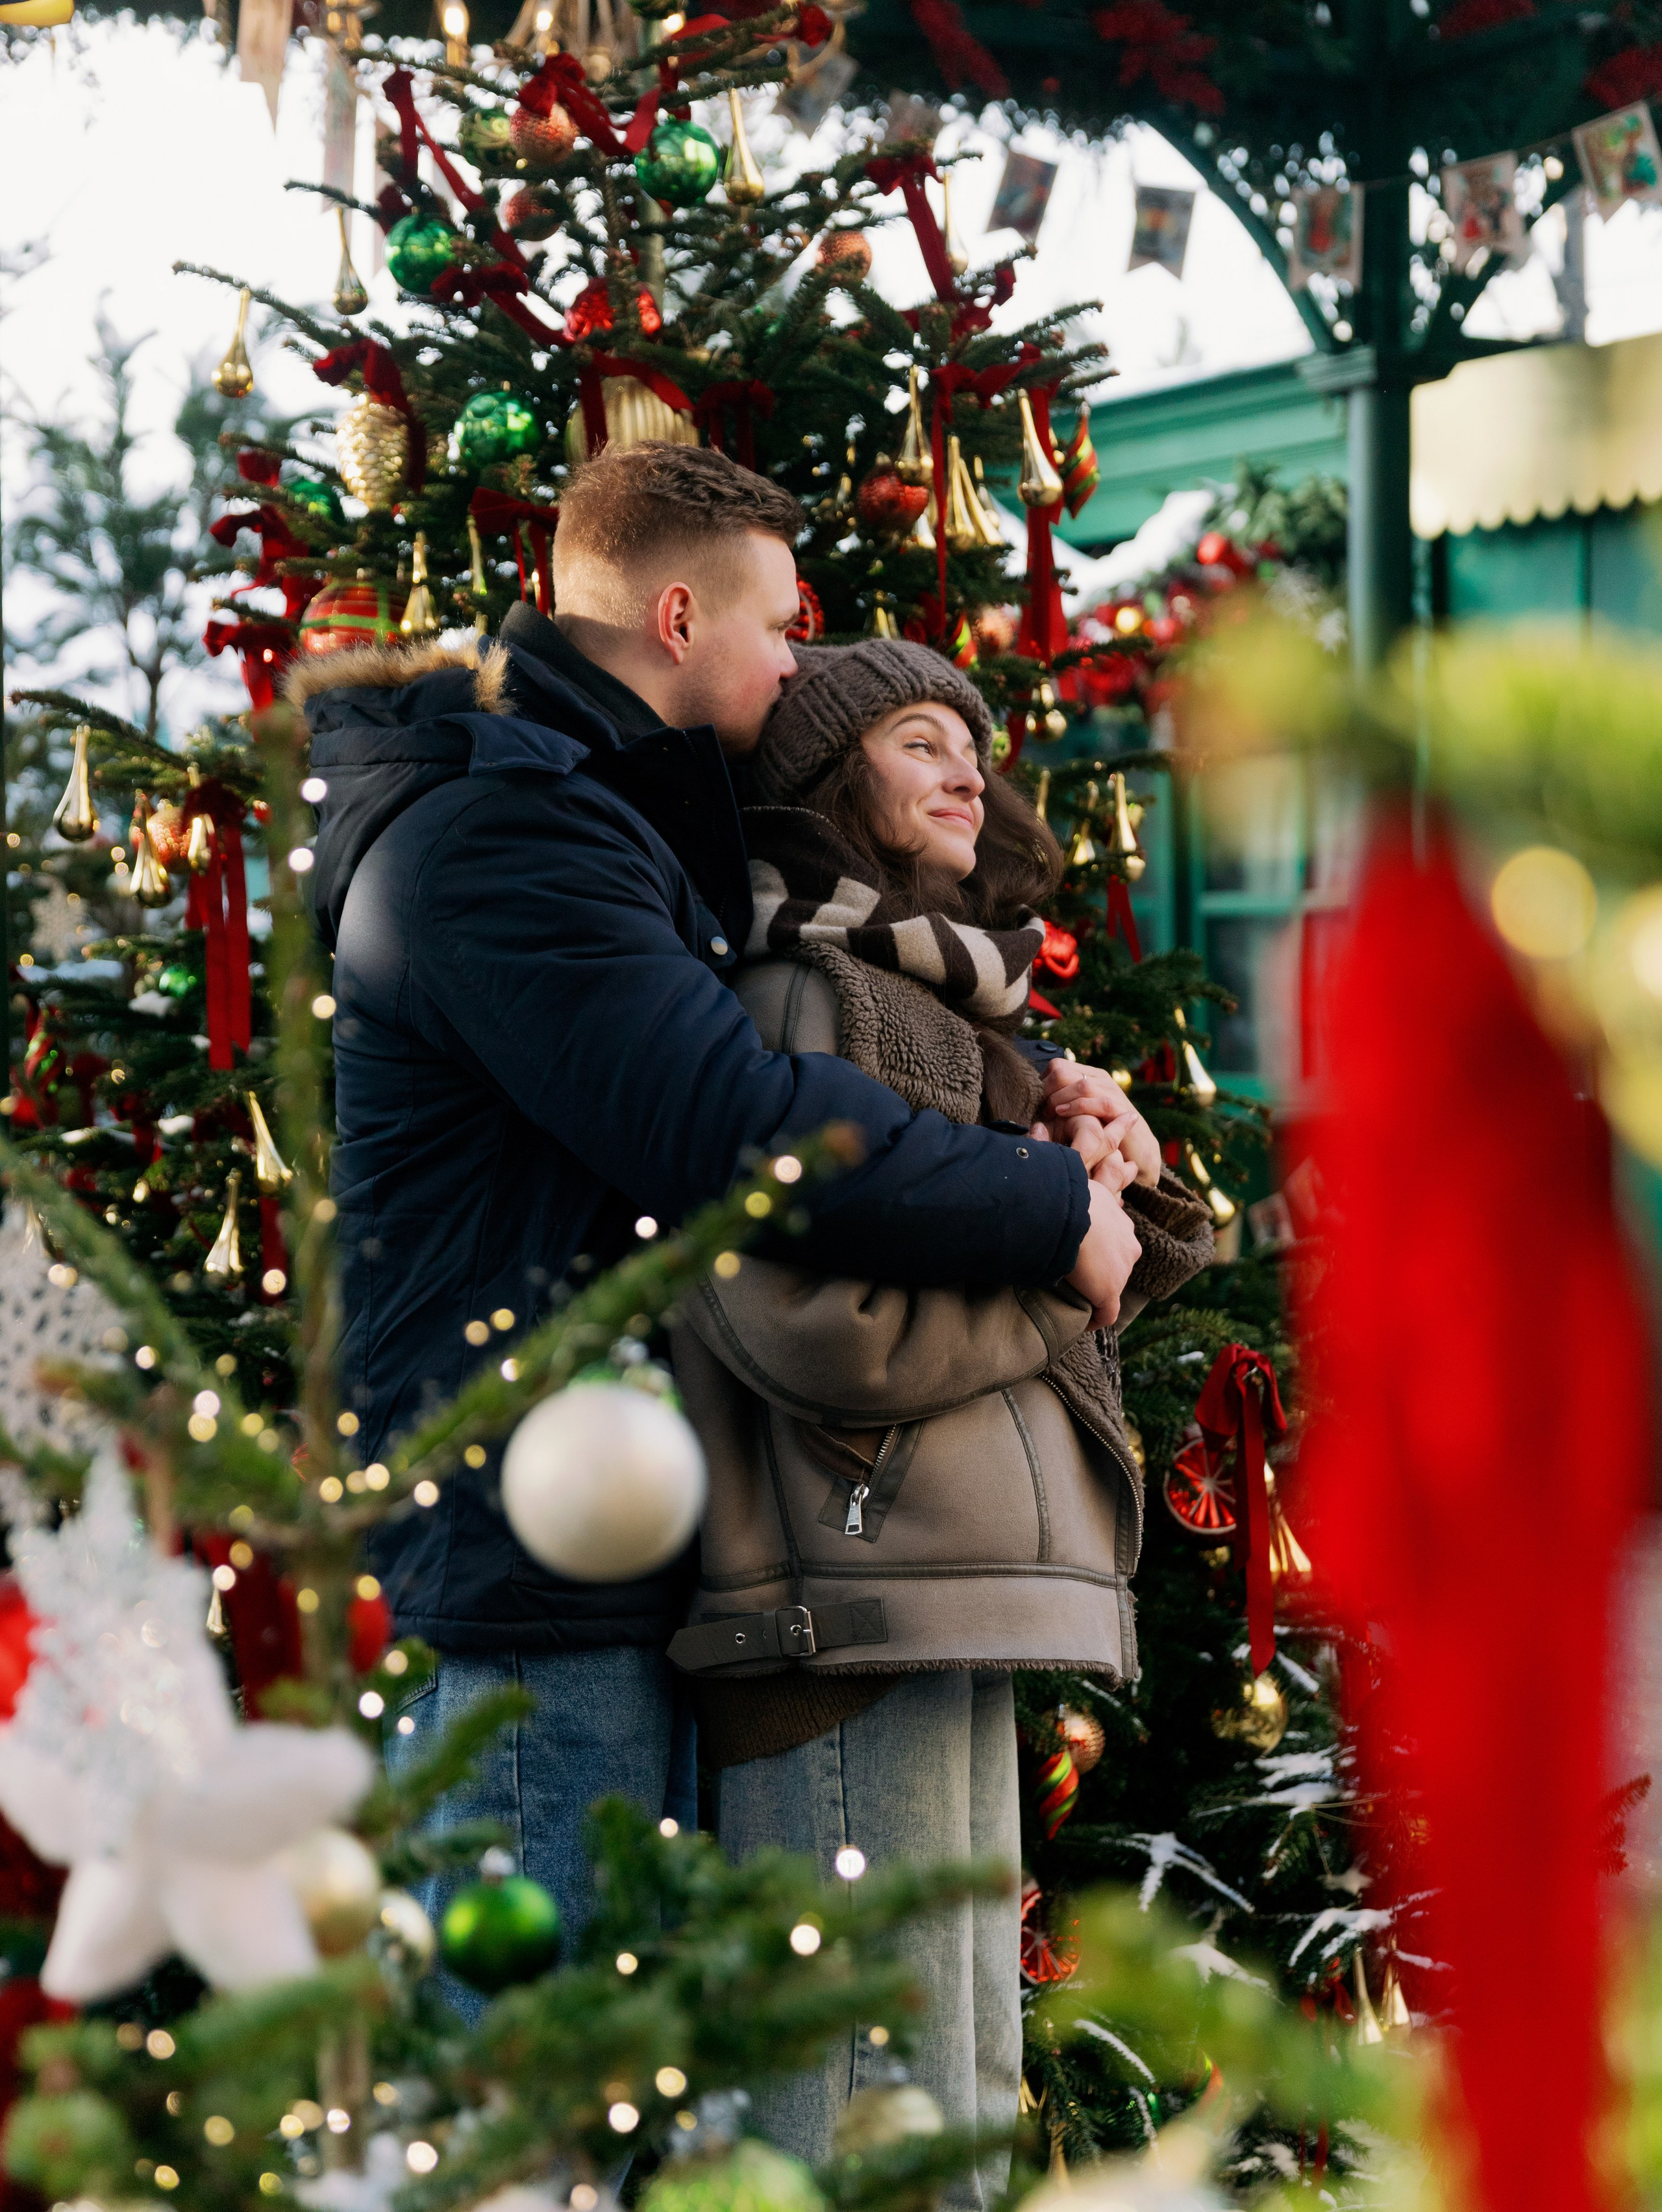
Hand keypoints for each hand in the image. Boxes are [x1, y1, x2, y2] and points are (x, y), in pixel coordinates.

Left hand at [1043, 1060, 1162, 1188]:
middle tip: (1043, 1109)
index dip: (1043, 1082)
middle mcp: (1101, 1080)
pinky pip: (1098, 1101)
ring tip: (1051, 1113)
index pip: (1057, 1065)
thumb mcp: (1080, 1112)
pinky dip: (1076, 1106)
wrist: (1137, 1150)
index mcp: (1090, 1076)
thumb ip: (1063, 1103)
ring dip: (1058, 1098)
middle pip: (1063, 1071)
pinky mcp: (1120, 1110)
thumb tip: (1034, 1103)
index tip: (1037, 1101)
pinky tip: (1062, 1113)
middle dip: (1047, 1090)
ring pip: (1079, 1084)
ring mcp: (1111, 1093)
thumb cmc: (1103, 1134)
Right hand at [1064, 1178, 1142, 1329]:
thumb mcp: (1084, 1180)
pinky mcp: (1109, 1291)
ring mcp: (1121, 1270)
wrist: (1067, 1213)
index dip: (1101, 1250)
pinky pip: (1106, 1314)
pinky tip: (1083, 1322)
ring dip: (1096, 1292)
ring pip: (1111, 1287)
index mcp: (1122, 1222)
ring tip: (1074, 1296)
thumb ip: (1095, 1176)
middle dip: (1101, 1272)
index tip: (1084, 1255)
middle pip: (1117, 1265)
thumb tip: (1087, 1150)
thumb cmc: (1068, 1194)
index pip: (1115, 1241)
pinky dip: (1096, 1319)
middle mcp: (1129, 1246)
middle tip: (1076, 1275)